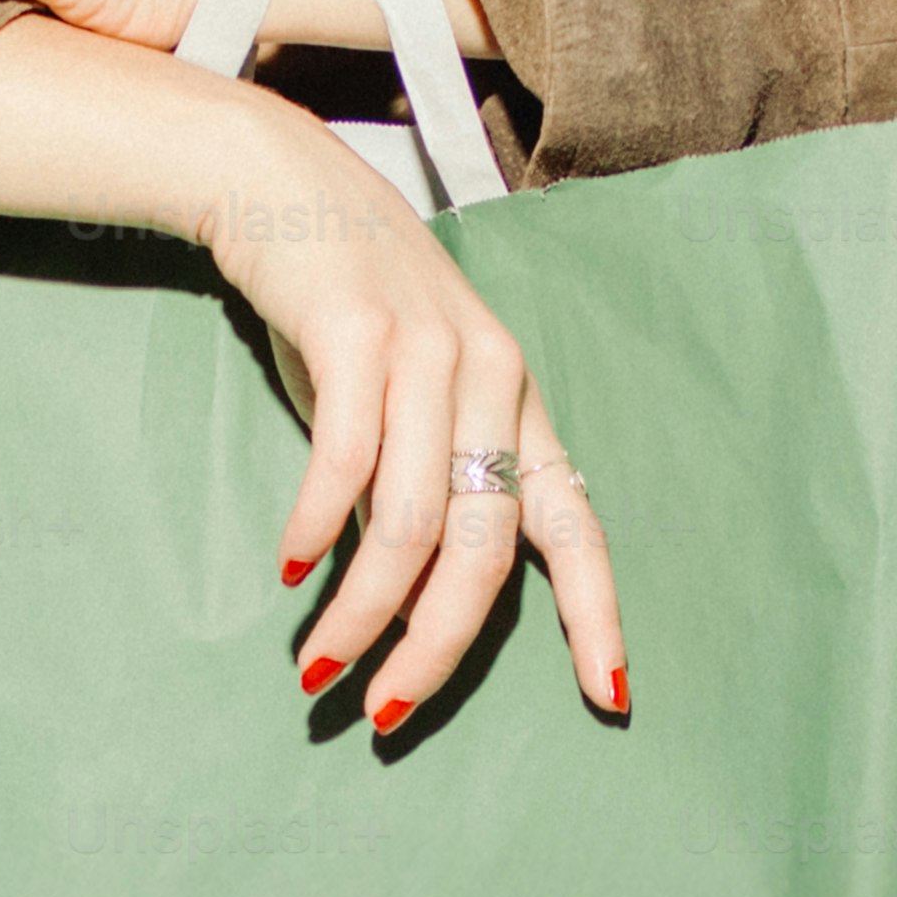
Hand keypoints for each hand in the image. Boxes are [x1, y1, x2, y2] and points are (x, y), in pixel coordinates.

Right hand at [190, 108, 631, 735]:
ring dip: (362, 608)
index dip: (597, 614)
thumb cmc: (346, 311)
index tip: (611, 696)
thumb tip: (412, 592)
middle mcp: (492, 378)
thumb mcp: (409, 396)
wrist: (286, 186)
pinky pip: (348, 456)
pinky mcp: (359, 331)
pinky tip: (292, 568)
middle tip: (385, 711)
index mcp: (519, 403)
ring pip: (412, 519)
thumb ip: (426, 479)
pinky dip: (320, 524)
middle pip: (485, 549)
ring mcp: (429, 352)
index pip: (576, 525)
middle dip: (436, 646)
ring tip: (318, 664)